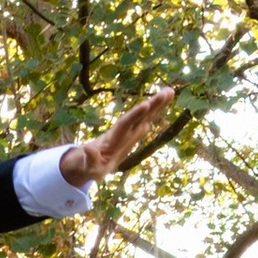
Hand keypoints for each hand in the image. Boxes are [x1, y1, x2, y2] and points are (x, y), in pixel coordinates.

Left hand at [58, 81, 176, 186]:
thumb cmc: (86, 165)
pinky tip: (166, 101)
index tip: (145, 105)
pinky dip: (156, 111)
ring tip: (170, 91)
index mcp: (112, 139)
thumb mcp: (87, 166)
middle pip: (138, 116)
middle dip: (152, 105)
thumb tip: (87, 148)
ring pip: (144, 116)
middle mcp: (122, 132)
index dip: (134, 115)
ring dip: (156, 104)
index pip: (124, 124)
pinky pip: (146, 120)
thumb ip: (89, 158)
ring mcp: (128, 132)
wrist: (86, 159)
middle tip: (167, 91)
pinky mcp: (132, 134)